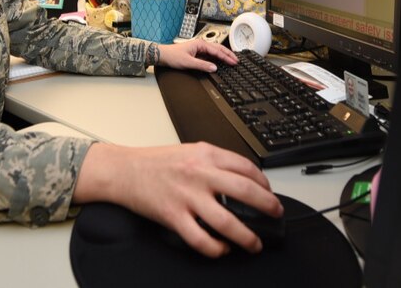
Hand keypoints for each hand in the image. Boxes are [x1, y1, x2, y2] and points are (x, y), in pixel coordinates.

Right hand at [73, 142, 283, 256]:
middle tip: (275, 215)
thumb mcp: (191, 151)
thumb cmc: (156, 162)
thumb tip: (242, 179)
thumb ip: (215, 162)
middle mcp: (200, 174)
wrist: (124, 170)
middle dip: (268, 207)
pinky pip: (200, 239)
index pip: (247, 168)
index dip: (265, 183)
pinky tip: (222, 249)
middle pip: (245, 192)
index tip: (270, 193)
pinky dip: (216, 248)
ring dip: (246, 237)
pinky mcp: (173, 216)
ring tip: (255, 244)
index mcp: (206, 154)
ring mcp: (187, 196)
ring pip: (227, 221)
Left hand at [156, 39, 237, 71]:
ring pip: (215, 51)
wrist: (163, 55)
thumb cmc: (173, 56)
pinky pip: (210, 55)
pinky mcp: (197, 54)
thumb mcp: (188, 62)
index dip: (226, 57)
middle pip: (218, 49)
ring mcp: (199, 49)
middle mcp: (201, 45)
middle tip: (237, 60)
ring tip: (232, 60)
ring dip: (223, 56)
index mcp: (200, 44)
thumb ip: (202, 65)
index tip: (234, 62)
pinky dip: (217, 58)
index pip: (217, 51)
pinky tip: (220, 62)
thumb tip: (214, 68)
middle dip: (228, 54)